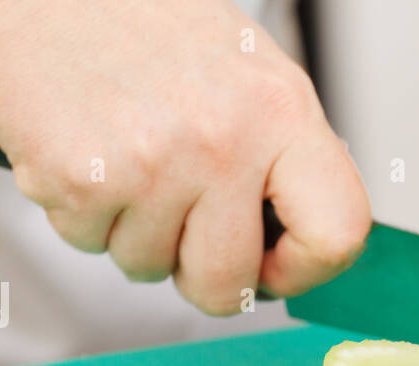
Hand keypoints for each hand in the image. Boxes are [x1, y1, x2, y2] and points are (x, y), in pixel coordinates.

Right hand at [0, 0, 369, 313]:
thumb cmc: (144, 29)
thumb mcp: (248, 74)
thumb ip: (283, 156)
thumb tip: (303, 238)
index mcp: (281, 110)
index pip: (338, 232)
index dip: (304, 270)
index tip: (273, 264)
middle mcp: (224, 137)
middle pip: (229, 284)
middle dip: (199, 274)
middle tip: (179, 224)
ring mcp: (153, 162)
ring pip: (150, 269)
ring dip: (132, 233)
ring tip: (125, 161)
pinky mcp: (85, 180)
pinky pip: (89, 246)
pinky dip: (80, 215)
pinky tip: (89, 157)